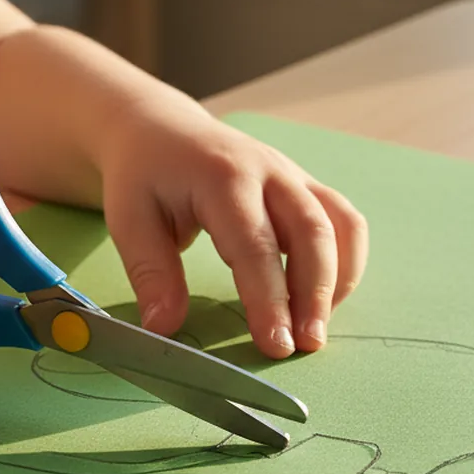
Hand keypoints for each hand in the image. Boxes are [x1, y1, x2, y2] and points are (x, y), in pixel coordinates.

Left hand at [98, 105, 367, 358]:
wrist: (162, 128)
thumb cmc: (144, 176)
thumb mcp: (128, 219)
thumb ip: (150, 273)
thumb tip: (165, 328)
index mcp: (223, 177)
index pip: (255, 246)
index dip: (269, 299)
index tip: (276, 346)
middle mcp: (269, 171)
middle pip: (312, 232)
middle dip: (315, 294)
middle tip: (307, 346)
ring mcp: (294, 176)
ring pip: (341, 225)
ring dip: (338, 281)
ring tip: (317, 327)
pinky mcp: (306, 187)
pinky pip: (344, 222)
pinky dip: (345, 263)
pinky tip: (322, 298)